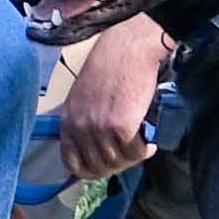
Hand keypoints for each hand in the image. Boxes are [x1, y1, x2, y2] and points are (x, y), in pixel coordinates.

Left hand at [52, 14, 167, 180]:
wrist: (128, 48)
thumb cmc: (110, 67)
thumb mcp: (84, 98)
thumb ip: (86, 123)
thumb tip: (97, 150)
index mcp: (67, 121)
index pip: (73, 164)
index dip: (92, 171)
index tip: (108, 165)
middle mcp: (80, 127)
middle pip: (99, 167)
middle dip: (119, 164)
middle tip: (132, 152)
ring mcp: (99, 128)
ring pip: (119, 162)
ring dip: (134, 157)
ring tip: (142, 144)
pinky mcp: (121, 126)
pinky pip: (135, 153)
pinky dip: (145, 150)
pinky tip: (150, 140)